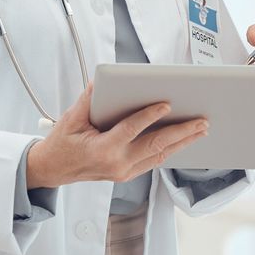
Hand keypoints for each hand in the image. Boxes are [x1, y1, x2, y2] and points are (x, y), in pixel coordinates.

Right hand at [25, 84, 207, 189]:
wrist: (54, 169)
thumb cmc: (62, 144)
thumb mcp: (71, 119)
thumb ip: (89, 99)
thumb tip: (103, 81)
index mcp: (102, 150)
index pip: (131, 130)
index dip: (150, 116)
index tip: (166, 104)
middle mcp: (117, 164)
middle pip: (155, 146)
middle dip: (181, 132)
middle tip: (200, 121)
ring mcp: (124, 172)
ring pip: (160, 156)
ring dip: (182, 142)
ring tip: (200, 130)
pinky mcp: (127, 174)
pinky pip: (153, 161)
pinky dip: (170, 150)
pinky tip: (182, 140)